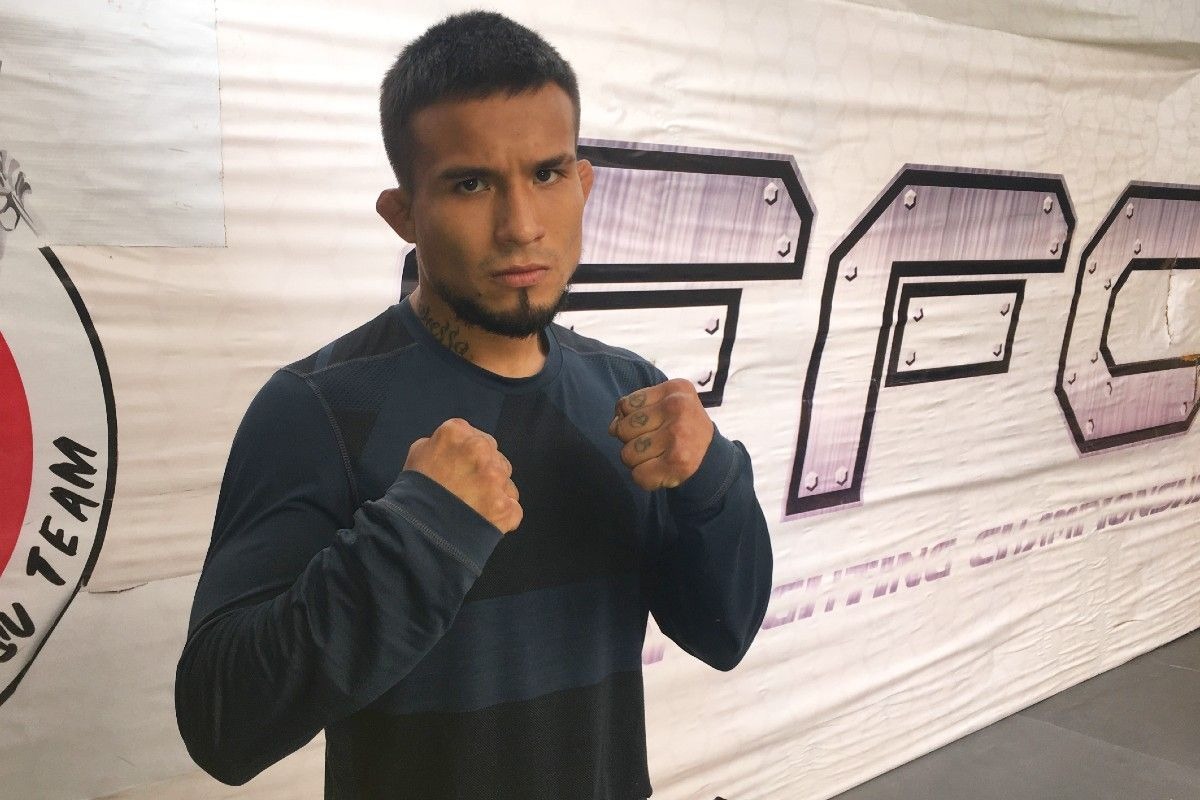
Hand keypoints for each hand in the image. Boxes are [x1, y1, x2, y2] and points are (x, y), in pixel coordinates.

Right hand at [403, 418, 522, 532]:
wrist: (416, 533)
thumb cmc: (413, 493)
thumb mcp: (417, 455)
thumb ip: (440, 445)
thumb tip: (455, 449)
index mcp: (457, 434)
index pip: (475, 437)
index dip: (469, 457)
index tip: (461, 469)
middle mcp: (481, 450)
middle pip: (495, 458)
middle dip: (485, 472)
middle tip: (467, 490)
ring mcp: (496, 479)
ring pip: (506, 483)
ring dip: (494, 493)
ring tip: (473, 508)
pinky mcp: (506, 506)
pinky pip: (512, 508)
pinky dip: (501, 516)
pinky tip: (483, 521)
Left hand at [608, 378, 713, 490]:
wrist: (711, 454)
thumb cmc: (678, 426)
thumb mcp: (662, 406)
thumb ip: (632, 410)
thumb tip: (612, 428)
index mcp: (674, 388)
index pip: (624, 406)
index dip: (628, 419)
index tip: (648, 424)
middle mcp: (678, 407)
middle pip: (623, 429)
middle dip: (630, 440)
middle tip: (652, 443)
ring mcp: (678, 435)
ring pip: (627, 454)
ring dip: (636, 461)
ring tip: (656, 456)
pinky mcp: (678, 462)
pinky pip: (638, 475)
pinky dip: (644, 477)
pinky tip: (659, 470)